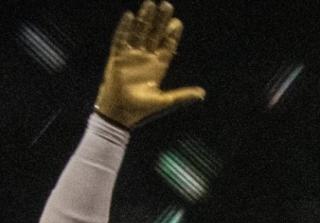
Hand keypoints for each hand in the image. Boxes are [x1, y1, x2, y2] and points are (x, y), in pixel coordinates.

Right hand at [94, 1, 205, 128]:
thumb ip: (182, 95)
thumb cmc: (141, 109)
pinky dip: (124, 28)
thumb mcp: (165, 100)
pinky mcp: (117, 57)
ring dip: (144, 19)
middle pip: (154, 34)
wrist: (119, 114)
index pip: (167, 45)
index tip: (178, 22)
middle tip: (167, 5)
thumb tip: (203, 93)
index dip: (172, 34)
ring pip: (139, 32)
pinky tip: (129, 16)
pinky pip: (120, 39)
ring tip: (150, 4)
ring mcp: (131, 56)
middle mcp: (145, 58)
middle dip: (160, 20)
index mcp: (158, 66)